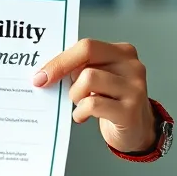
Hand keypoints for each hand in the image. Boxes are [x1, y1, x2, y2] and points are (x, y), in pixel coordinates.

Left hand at [32, 38, 154, 153]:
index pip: (86, 46)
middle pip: (86, 57)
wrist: (136, 129)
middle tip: (49, 85)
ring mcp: (134, 88)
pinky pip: (92, 104)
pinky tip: (82, 115)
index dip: (60, 59)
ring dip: (74, 94)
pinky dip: (80, 111)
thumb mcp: (99, 77)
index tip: (40, 74)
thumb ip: (80, 67)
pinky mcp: (130, 111)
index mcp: (122, 52)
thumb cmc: (111, 100)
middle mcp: (132, 66)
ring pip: (88, 78)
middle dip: (61, 70)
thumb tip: (46, 69)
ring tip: (78, 102)